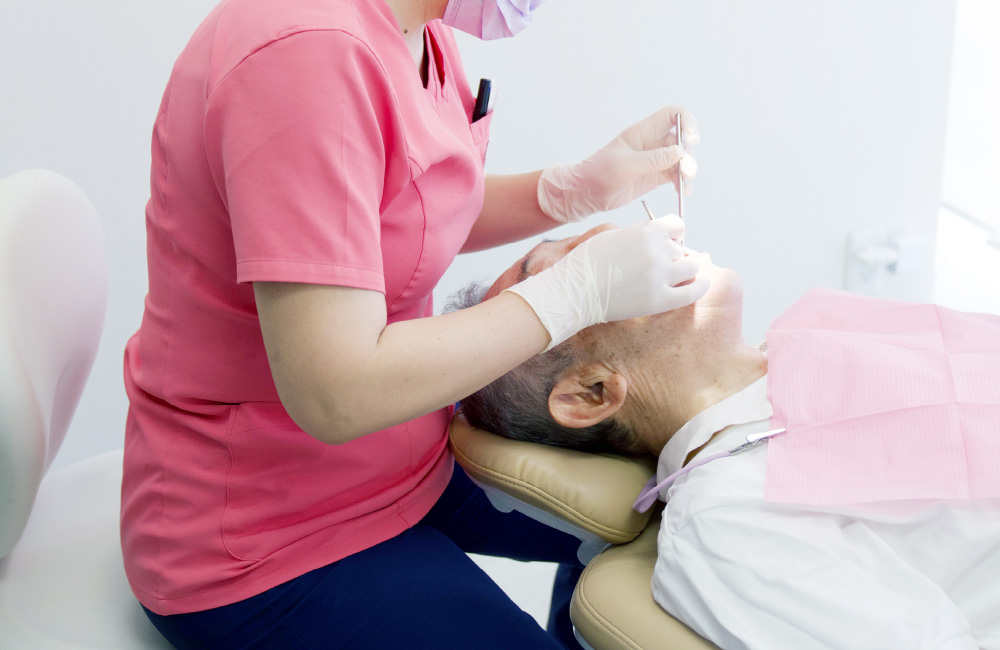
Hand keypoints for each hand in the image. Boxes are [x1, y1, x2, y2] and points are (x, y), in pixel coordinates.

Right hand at [505, 215, 709, 349]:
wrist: (574, 292)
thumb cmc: (587, 264)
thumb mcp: (612, 236)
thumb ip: (639, 234)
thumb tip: (660, 238)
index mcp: (645, 232)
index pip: (677, 225)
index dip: (675, 234)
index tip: (672, 241)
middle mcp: (656, 252)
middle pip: (683, 249)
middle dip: (677, 255)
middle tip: (666, 264)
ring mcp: (660, 276)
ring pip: (691, 267)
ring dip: (687, 269)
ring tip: (679, 275)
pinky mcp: (659, 300)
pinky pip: (693, 291)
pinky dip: (701, 285)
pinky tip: (702, 282)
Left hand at [537, 106, 698, 223]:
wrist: (585, 194)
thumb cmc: (598, 174)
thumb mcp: (625, 165)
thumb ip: (652, 159)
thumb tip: (679, 153)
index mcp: (643, 132)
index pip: (672, 115)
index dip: (687, 122)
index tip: (691, 139)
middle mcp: (652, 144)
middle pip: (681, 140)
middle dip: (688, 154)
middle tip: (687, 172)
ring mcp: (654, 161)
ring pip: (681, 160)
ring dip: (687, 171)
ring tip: (685, 186)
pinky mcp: (654, 177)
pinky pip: (675, 177)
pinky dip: (682, 184)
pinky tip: (682, 192)